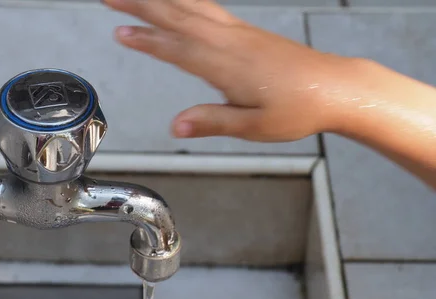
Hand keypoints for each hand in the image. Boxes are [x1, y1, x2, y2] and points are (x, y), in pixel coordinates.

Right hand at [103, 0, 357, 141]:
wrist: (335, 88)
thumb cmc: (298, 109)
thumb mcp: (253, 127)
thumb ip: (212, 122)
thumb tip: (176, 126)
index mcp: (227, 65)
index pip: (177, 49)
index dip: (147, 40)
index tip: (120, 32)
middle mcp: (230, 41)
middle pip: (178, 16)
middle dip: (142, 4)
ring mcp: (239, 33)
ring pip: (192, 7)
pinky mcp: (247, 32)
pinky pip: (209, 8)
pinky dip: (187, 0)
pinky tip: (178, 1)